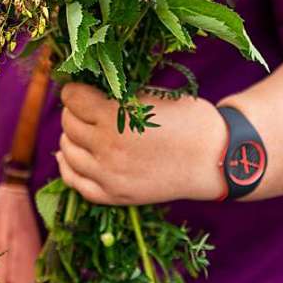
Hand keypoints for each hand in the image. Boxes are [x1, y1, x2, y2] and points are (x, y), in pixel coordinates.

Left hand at [56, 83, 226, 205]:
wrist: (213, 158)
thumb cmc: (185, 119)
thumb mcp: (148, 96)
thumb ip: (113, 94)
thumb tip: (81, 91)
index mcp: (115, 117)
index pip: (73, 98)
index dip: (75, 90)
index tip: (80, 88)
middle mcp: (107, 147)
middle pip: (69, 123)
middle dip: (73, 111)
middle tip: (85, 107)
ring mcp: (109, 175)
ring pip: (68, 150)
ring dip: (72, 136)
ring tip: (84, 129)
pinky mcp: (115, 195)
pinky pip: (76, 182)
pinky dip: (68, 166)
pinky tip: (70, 155)